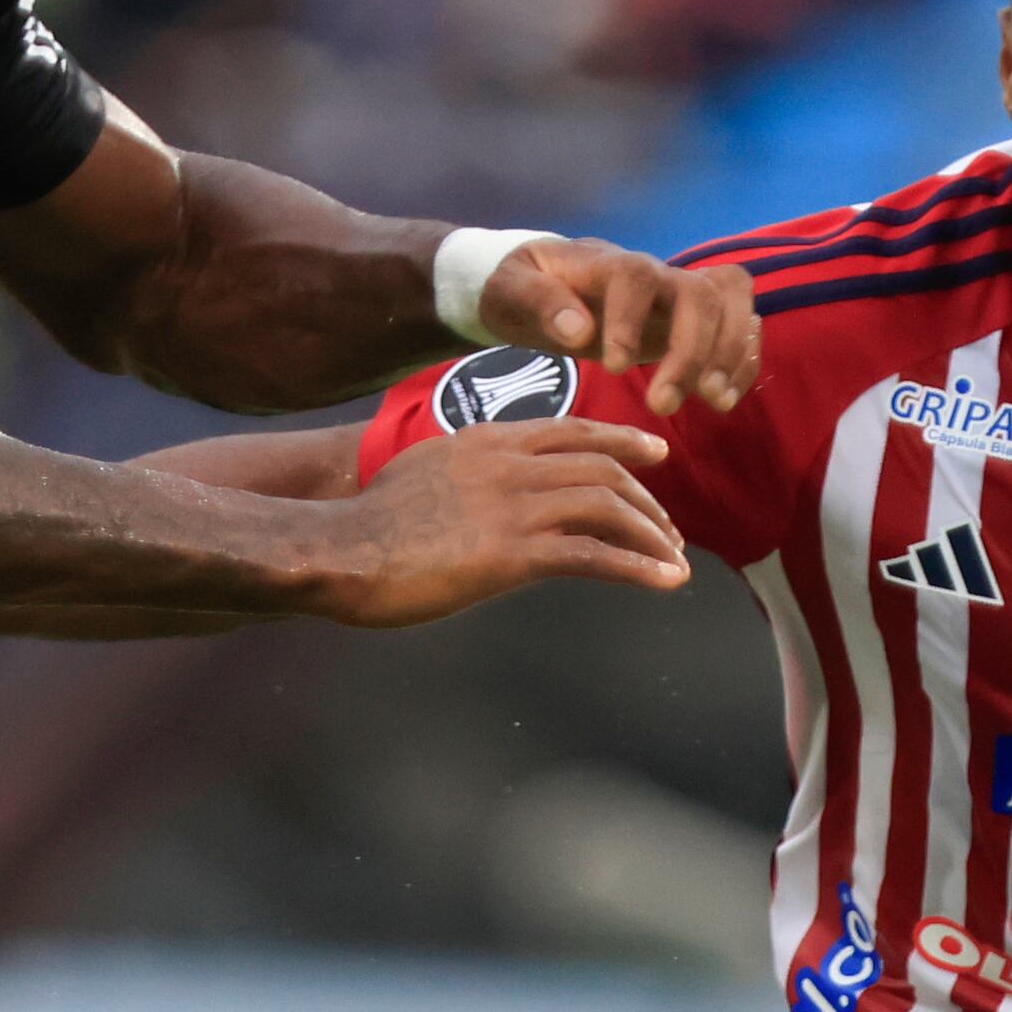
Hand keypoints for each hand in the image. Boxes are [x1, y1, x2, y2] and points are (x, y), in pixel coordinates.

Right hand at [318, 420, 691, 628]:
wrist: (338, 550)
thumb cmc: (367, 526)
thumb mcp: (421, 475)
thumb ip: (464, 474)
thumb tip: (478, 492)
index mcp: (487, 440)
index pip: (571, 430)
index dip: (620, 439)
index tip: (653, 453)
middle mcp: (509, 463)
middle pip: (601, 467)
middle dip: (645, 498)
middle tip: (669, 527)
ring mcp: (513, 506)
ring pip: (607, 506)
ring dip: (650, 534)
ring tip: (673, 559)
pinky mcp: (512, 553)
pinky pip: (593, 556)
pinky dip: (639, 567)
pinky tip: (665, 581)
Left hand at [476, 239, 762, 415]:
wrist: (542, 279)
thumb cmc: (521, 285)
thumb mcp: (510, 289)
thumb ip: (539, 303)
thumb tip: (578, 331)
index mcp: (606, 263)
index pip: (635, 278)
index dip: (631, 321)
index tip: (614, 368)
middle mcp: (654, 273)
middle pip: (698, 294)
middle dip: (692, 351)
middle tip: (663, 404)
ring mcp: (678, 293)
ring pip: (731, 302)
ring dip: (730, 353)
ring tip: (714, 402)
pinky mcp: (693, 319)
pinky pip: (738, 325)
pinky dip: (742, 359)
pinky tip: (724, 397)